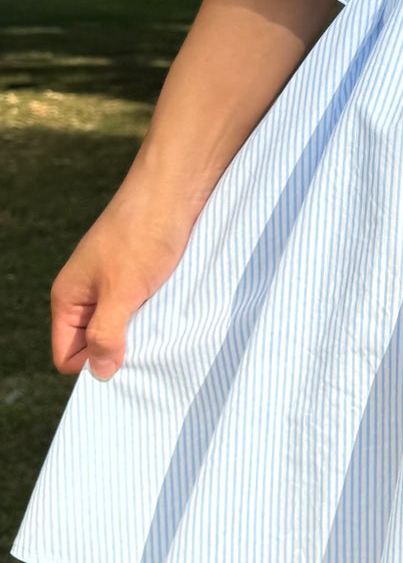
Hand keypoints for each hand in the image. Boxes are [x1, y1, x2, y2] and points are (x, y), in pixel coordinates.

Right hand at [51, 177, 202, 380]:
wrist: (174, 188)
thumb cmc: (143, 235)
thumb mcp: (122, 291)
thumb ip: (107, 333)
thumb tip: (100, 373)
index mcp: (69, 298)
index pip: (68, 356)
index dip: (94, 365)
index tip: (127, 364)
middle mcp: (87, 294)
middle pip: (96, 345)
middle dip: (122, 352)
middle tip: (152, 351)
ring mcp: (115, 284)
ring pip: (123, 328)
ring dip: (143, 333)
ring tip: (165, 328)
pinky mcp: (141, 277)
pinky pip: (143, 310)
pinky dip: (157, 315)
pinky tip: (174, 313)